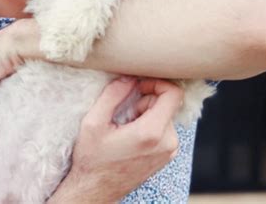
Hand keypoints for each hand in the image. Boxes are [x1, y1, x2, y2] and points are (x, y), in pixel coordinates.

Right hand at [49, 77, 183, 202]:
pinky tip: (131, 134)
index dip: (156, 82)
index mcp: (151, 133)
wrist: (95, 190)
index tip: (138, 86)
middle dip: (145, 99)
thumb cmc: (92, 158)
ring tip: (125, 125)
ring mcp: (169, 151)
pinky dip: (149, 123)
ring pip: (164, 114)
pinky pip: (164, 126)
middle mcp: (167, 143)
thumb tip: (129, 76)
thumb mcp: (94, 121)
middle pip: (167, 103)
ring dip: (145, 112)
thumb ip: (113, 94)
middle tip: (124, 112)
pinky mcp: (167, 155)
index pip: (173, 94)